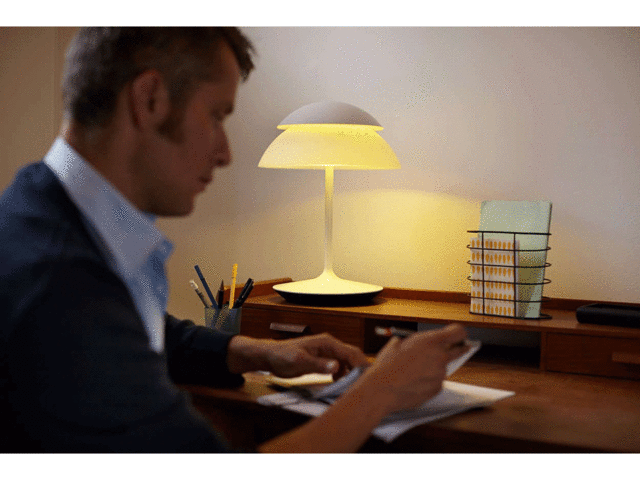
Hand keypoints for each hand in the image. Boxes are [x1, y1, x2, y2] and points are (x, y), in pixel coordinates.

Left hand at [227, 333, 368, 377]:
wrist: (270, 356)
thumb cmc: (282, 356)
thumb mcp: (299, 361)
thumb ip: (318, 364)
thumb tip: (336, 367)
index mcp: (327, 343)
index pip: (350, 353)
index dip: (360, 365)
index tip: (367, 378)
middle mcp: (330, 346)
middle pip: (352, 355)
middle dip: (360, 369)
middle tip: (364, 385)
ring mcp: (327, 352)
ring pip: (347, 361)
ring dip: (352, 373)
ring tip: (353, 387)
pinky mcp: (323, 359)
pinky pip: (340, 366)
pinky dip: (343, 374)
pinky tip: (339, 383)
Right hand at [359, 324, 468, 414]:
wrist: (381, 389)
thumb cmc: (387, 365)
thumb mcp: (399, 343)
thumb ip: (416, 341)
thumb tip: (423, 342)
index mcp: (431, 341)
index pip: (459, 332)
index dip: (459, 333)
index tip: (458, 336)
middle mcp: (440, 357)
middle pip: (460, 350)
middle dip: (459, 349)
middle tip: (456, 349)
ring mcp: (440, 374)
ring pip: (443, 367)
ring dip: (434, 367)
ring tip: (414, 371)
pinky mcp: (437, 389)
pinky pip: (437, 381)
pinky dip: (429, 381)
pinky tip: (413, 381)